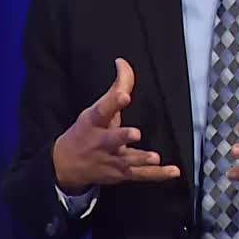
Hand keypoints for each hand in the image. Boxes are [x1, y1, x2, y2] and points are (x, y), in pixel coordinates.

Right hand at [52, 58, 181, 191]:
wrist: (65, 166)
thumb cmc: (86, 132)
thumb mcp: (97, 108)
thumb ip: (116, 86)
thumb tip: (123, 62)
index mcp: (94, 122)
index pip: (102, 110)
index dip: (113, 102)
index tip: (123, 95)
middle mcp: (101, 142)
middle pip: (111, 139)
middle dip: (122, 136)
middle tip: (135, 133)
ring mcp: (111, 160)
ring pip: (126, 161)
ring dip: (140, 159)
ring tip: (154, 158)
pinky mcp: (121, 174)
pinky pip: (141, 175)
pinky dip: (157, 175)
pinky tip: (173, 171)